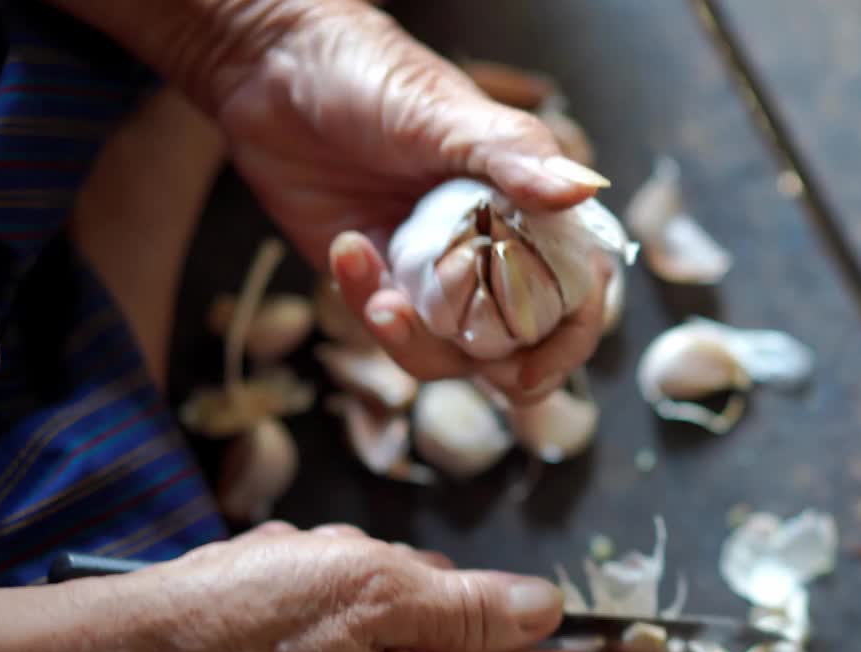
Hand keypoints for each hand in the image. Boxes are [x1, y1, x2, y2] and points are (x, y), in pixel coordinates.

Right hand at [68, 522, 657, 651]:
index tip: (654, 640)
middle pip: (482, 645)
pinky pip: (371, 621)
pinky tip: (291, 581)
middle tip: (382, 567)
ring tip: (311, 570)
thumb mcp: (373, 591)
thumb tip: (545, 608)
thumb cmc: (244, 626)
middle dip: (447, 590)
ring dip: (384, 581)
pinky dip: (347, 588)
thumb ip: (471, 605)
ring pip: (420, 618)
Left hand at [212, 2, 611, 398]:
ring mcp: (434, 271)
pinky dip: (365, 300)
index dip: (566, 342)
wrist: (273, 69)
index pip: (576, 294)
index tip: (531, 373)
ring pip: (449, 351)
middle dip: (487, 365)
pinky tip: (346, 248)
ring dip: (414, 340)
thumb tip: (588, 190)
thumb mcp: (447, 113)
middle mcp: (492, 249)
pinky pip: (385, 324)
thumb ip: (517, 157)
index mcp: (532, 210)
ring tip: (380, 300)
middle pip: (517, 344)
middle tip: (451, 348)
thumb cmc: (373, 74)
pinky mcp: (378, 280)